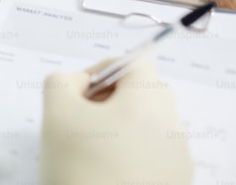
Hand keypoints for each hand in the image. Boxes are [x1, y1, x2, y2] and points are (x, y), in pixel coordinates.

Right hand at [40, 58, 193, 184]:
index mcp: (149, 104)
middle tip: (82, 120)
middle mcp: (174, 130)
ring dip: (121, 127)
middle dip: (111, 99)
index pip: (135, 63)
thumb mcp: (56, 114)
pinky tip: (106, 173)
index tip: (79, 95)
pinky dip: (132, 155)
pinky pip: (156, 155)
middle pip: (146, 93)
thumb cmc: (79, 171)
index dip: (102, 70)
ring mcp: (179, 163)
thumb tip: (78, 83)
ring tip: (92, 151)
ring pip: (150, 125)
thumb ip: (62, 82)